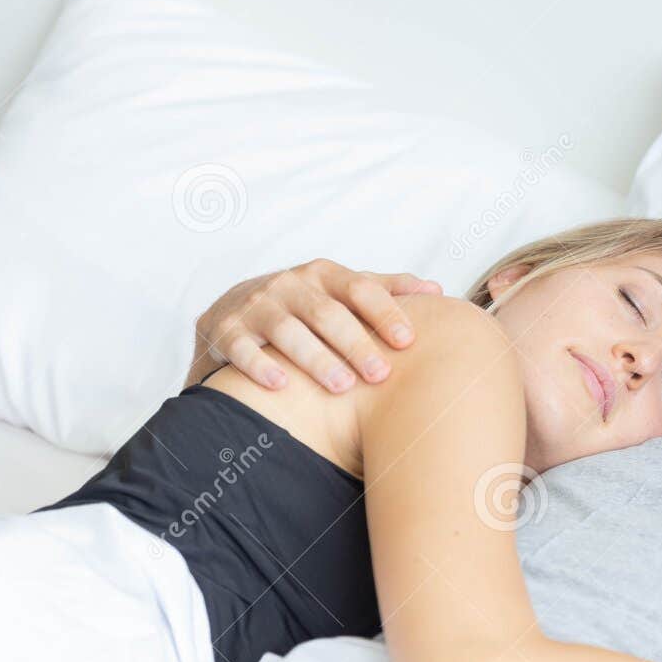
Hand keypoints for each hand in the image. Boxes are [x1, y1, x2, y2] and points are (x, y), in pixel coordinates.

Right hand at [191, 259, 442, 391]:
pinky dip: (260, 366)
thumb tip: (437, 290)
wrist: (231, 310)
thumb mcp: (340, 291)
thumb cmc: (302, 305)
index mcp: (324, 276)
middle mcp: (290, 285)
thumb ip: (385, 290)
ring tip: (341, 385)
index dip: (385, 313)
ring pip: (287, 331)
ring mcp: (256, 306)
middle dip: (355, 343)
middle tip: (380, 374)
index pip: (361, 289)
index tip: (409, 341)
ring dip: (315, 358)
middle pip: (326, 313)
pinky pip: (242, 348)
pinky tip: (281, 385)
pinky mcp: (225, 330)